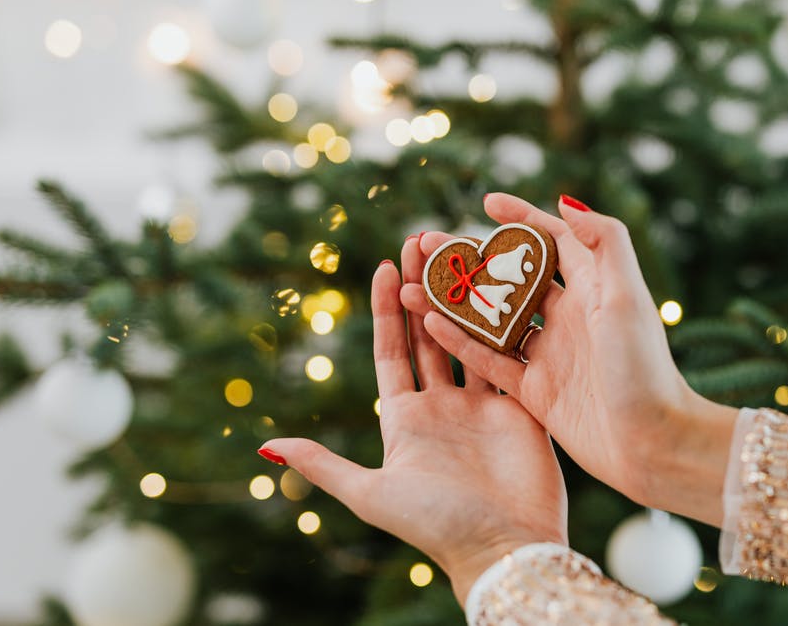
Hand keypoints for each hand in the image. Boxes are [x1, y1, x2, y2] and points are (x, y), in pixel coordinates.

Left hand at [259, 237, 566, 604]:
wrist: (504, 548)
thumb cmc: (435, 524)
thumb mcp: (370, 493)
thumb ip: (324, 465)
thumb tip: (265, 444)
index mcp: (407, 420)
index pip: (392, 351)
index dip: (388, 309)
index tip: (384, 266)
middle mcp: (445, 406)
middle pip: (431, 334)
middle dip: (426, 288)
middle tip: (422, 240)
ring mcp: (486, 404)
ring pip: (473, 336)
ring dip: (466, 296)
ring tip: (461, 251)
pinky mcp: (522, 406)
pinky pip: (510, 355)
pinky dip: (507, 321)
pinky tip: (507, 285)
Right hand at [399, 194, 737, 526]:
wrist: (655, 444)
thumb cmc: (646, 368)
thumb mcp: (628, 296)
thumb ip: (604, 242)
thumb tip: (565, 201)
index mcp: (593, 288)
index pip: (551, 240)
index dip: (521, 219)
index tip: (486, 202)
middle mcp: (569, 317)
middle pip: (511, 278)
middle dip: (471, 260)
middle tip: (428, 244)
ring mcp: (550, 355)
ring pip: (491, 320)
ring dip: (454, 302)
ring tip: (412, 285)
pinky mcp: (537, 392)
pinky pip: (489, 361)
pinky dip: (460, 343)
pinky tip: (427, 324)